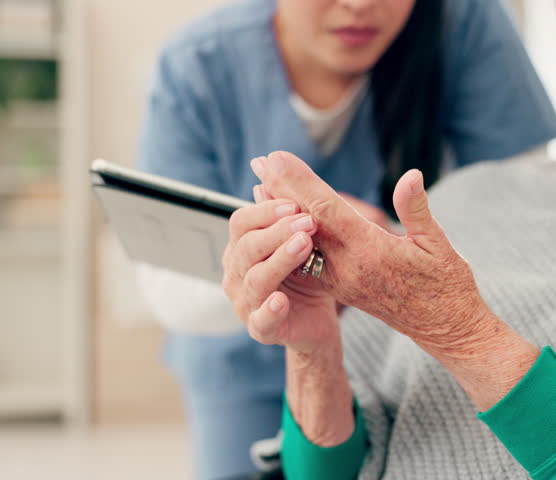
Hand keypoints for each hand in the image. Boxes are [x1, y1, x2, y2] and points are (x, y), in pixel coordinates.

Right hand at [221, 186, 339, 352]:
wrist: (318, 320)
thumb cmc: (308, 275)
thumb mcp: (302, 238)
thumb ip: (285, 208)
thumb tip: (267, 162)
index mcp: (243, 248)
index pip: (241, 222)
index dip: (266, 211)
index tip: (294, 203)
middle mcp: (237, 274)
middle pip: (247, 248)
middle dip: (277, 232)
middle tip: (308, 222)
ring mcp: (246, 303)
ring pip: (255, 280)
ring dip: (279, 261)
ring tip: (304, 246)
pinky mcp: (262, 329)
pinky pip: (261, 320)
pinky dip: (270, 310)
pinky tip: (282, 300)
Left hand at [251, 152, 489, 352]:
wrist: (444, 329)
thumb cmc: (447, 285)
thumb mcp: (439, 245)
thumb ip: (418, 210)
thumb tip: (410, 176)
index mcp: (372, 252)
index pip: (327, 210)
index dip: (300, 182)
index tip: (278, 157)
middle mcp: (349, 268)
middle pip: (306, 223)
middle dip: (281, 190)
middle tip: (260, 160)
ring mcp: (342, 281)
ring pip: (301, 243)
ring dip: (281, 215)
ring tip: (260, 186)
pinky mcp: (341, 289)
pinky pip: (308, 261)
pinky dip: (290, 238)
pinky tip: (280, 223)